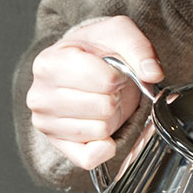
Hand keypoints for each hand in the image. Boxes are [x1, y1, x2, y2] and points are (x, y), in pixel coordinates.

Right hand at [26, 16, 163, 168]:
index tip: (112, 72)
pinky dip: (104, 147)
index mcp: (50, 63)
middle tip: (107, 89)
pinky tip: (101, 130)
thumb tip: (152, 73)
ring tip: (99, 101)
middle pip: (105, 107)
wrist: (81, 65)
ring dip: (111, 118)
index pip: (106, 80)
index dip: (119, 77)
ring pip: (101, 131)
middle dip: (116, 98)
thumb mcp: (119, 34)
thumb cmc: (96, 51)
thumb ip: (139, 48)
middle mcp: (40, 95)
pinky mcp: (57, 146)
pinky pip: (89, 158)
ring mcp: (45, 123)